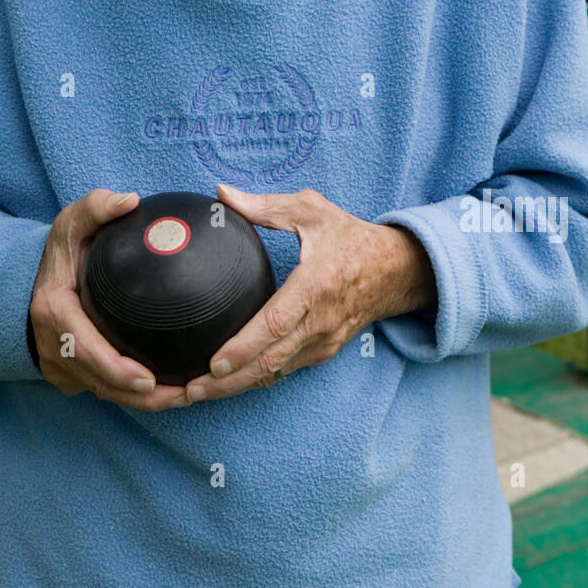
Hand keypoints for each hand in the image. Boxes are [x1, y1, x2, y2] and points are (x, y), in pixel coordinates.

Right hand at [29, 189, 189, 410]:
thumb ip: (97, 206)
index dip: (115, 369)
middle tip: (180, 396)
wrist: (35, 275)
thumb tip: (130, 199)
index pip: (83, 348)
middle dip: (137, 396)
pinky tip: (165, 392)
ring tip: (181, 398)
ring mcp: (56, 362)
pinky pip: (100, 387)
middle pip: (96, 380)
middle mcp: (51, 343)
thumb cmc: (63, 248)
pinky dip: (129, 395)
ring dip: (138, 402)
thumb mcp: (73, 221)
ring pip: (100, 391)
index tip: (149, 378)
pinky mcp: (67, 372)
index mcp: (53, 310)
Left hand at [181, 184, 436, 404]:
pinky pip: (284, 370)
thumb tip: (221, 194)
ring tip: (197, 393)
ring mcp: (323, 342)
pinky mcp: (323, 352)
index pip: (276, 324)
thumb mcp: (311, 211)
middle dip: (228, 381)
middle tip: (190, 391)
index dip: (244, 347)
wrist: (397, 270)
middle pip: (270, 361)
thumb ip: (265, 206)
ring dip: (237, 387)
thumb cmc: (350, 237)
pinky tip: (227, 384)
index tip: (214, 362)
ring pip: (275, 373)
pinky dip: (255, 380)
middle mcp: (320, 321)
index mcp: (315, 285)